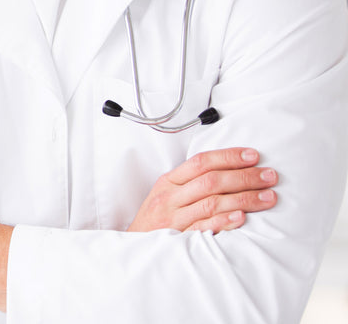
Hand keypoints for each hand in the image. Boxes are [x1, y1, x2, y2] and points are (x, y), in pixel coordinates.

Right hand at [128, 147, 277, 232]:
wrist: (133, 246)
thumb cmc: (155, 219)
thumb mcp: (166, 194)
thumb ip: (190, 183)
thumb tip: (227, 170)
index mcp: (169, 181)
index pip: (201, 162)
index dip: (228, 156)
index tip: (253, 155)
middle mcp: (171, 197)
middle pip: (211, 181)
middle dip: (244, 176)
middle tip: (270, 176)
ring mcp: (174, 218)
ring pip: (212, 202)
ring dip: (244, 198)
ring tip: (268, 197)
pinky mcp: (179, 238)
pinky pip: (204, 227)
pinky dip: (224, 222)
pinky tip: (242, 217)